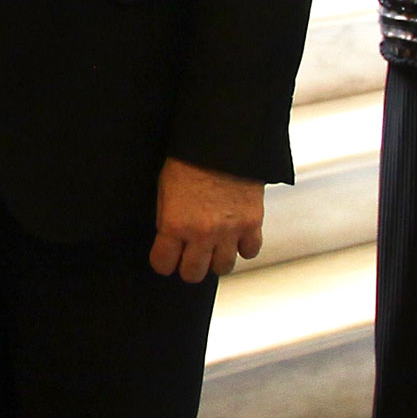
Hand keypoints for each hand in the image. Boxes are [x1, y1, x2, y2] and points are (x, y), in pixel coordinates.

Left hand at [150, 158, 263, 281]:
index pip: (164, 263)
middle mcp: (202, 233)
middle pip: (194, 272)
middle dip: (188, 269)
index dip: (163, 263)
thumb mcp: (164, 192)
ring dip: (216, 262)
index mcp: (175, 224)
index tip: (165, 260)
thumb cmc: (189, 162)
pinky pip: (250, 251)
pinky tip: (235, 239)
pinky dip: (243, 248)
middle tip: (189, 261)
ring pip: (223, 267)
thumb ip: (167, 220)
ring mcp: (230, 230)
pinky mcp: (253, 223)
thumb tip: (169, 240)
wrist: (222, 145)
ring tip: (212, 252)